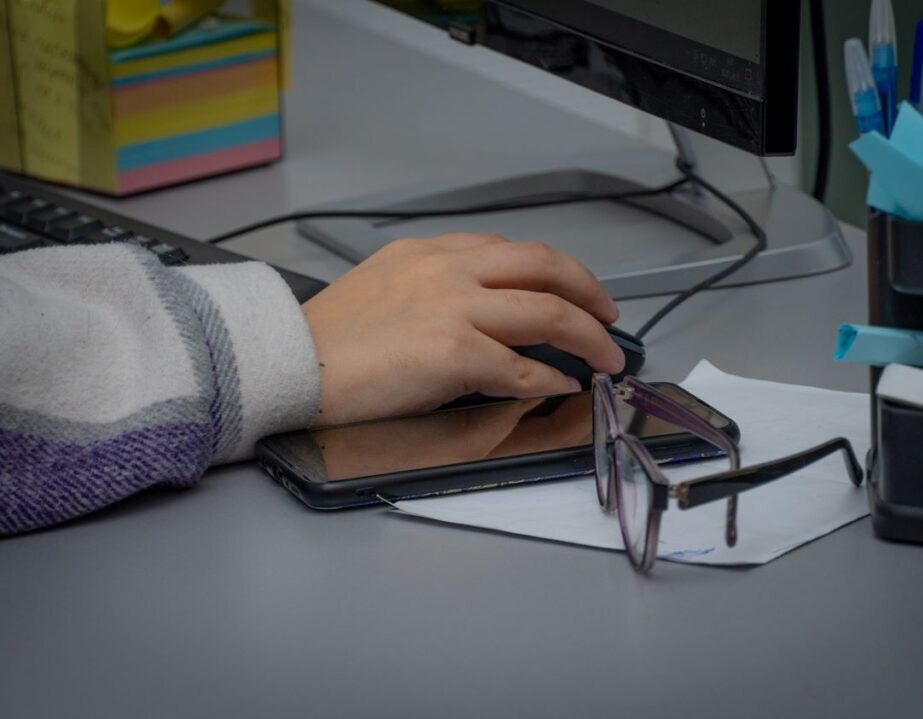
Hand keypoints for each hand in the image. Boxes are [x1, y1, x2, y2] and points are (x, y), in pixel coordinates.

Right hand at [302, 233, 624, 426]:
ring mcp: (454, 308)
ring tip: (607, 357)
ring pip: (547, 312)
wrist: (288, 363)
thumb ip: (439, 291)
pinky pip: (522, 368)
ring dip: (588, 337)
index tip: (575, 290)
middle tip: (609, 316)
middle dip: (589, 292)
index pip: (513, 251)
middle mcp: (449, 270)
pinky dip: (550, 379)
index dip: (557, 272)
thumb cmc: (330, 339)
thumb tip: (486, 318)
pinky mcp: (453, 353)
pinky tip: (562, 387)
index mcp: (431, 252)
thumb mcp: (388, 287)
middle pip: (545, 268)